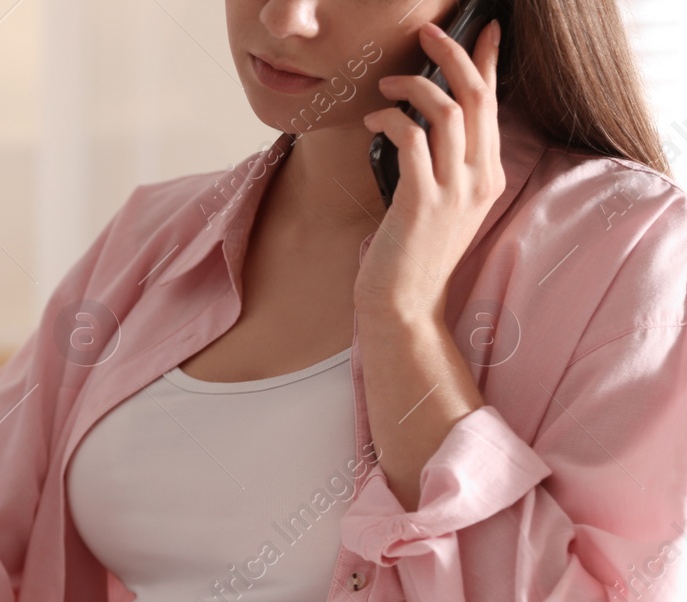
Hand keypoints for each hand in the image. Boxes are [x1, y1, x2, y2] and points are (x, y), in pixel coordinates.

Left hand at [356, 18, 505, 323]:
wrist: (405, 305)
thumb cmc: (412, 255)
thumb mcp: (439, 204)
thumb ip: (442, 165)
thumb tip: (421, 122)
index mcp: (488, 175)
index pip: (494, 104)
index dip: (488, 61)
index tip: (484, 28)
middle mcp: (480, 179)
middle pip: (477, 96)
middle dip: (453, 54)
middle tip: (427, 32)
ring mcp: (454, 191)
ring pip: (447, 110)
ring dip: (414, 85)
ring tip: (387, 83)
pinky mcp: (422, 202)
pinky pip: (412, 138)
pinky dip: (391, 118)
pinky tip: (373, 119)